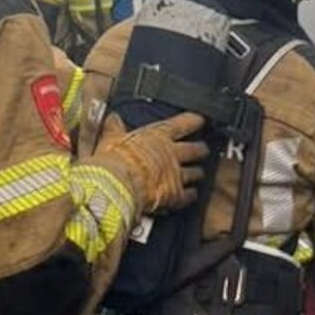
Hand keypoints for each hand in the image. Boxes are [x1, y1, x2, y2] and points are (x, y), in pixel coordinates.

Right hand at [95, 113, 209, 214]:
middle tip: (203, 150)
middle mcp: (172, 154)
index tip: (201, 120)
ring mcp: (176, 174)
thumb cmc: (114, 161)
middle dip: (201, 149)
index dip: (195, 121)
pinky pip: (189, 195)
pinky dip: (191, 195)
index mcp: (159, 136)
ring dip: (197, 173)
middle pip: (196, 149)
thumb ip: (115, 128)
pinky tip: (191, 195)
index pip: (184, 123)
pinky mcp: (175, 195)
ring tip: (198, 173)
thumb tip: (113, 118)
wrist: (116, 186)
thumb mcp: (111, 139)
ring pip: (195, 172)